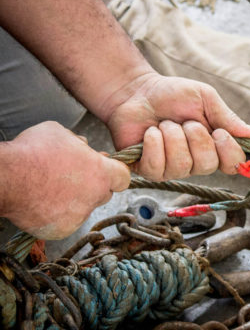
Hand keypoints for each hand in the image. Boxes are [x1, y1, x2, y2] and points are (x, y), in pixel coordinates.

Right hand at [0, 122, 129, 239]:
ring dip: (75, 201)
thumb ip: (78, 143)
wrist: (6, 178)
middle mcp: (95, 196)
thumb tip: (83, 146)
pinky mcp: (62, 230)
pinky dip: (57, 215)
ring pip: (84, 208)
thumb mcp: (60, 134)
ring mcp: (78, 215)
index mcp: (101, 173)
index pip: (123, 178)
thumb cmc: (32, 152)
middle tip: (74, 178)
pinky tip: (43, 203)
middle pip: (105, 194)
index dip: (115, 173)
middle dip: (94, 186)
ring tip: (52, 189)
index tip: (107, 171)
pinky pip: (66, 222)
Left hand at [106, 73, 249, 180]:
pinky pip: (157, 167)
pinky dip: (154, 143)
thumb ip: (227, 117)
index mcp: (214, 145)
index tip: (219, 132)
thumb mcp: (205, 98)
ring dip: (172, 136)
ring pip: (182, 165)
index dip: (228, 151)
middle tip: (185, 121)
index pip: (233, 164)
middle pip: (208, 165)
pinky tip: (150, 133)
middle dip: (195, 137)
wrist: (137, 92)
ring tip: (164, 123)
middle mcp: (196, 161)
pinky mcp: (149, 170)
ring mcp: (173, 169)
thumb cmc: (172, 94)